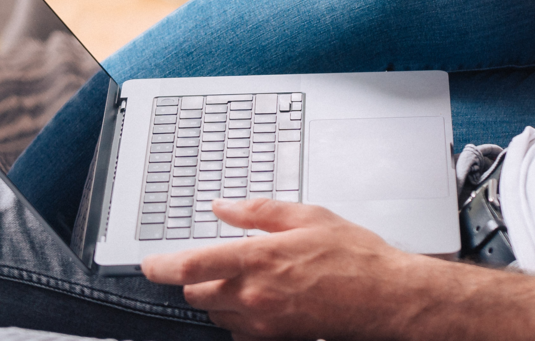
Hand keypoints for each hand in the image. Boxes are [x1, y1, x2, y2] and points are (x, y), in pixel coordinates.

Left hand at [140, 197, 429, 338]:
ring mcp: (263, 322)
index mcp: (260, 259)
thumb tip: (222, 207)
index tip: (150, 263)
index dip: (162, 266)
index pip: (191, 266)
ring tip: (246, 277)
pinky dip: (237, 317)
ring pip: (215, 313)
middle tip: (216, 261)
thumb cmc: (354, 256)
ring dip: (217, 296)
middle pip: (197, 293)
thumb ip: (259, 212)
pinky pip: (237, 332)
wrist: (384, 297)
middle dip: (197, 277)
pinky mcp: (274, 338)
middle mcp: (255, 295)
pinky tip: (260, 301)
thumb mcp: (309, 217)